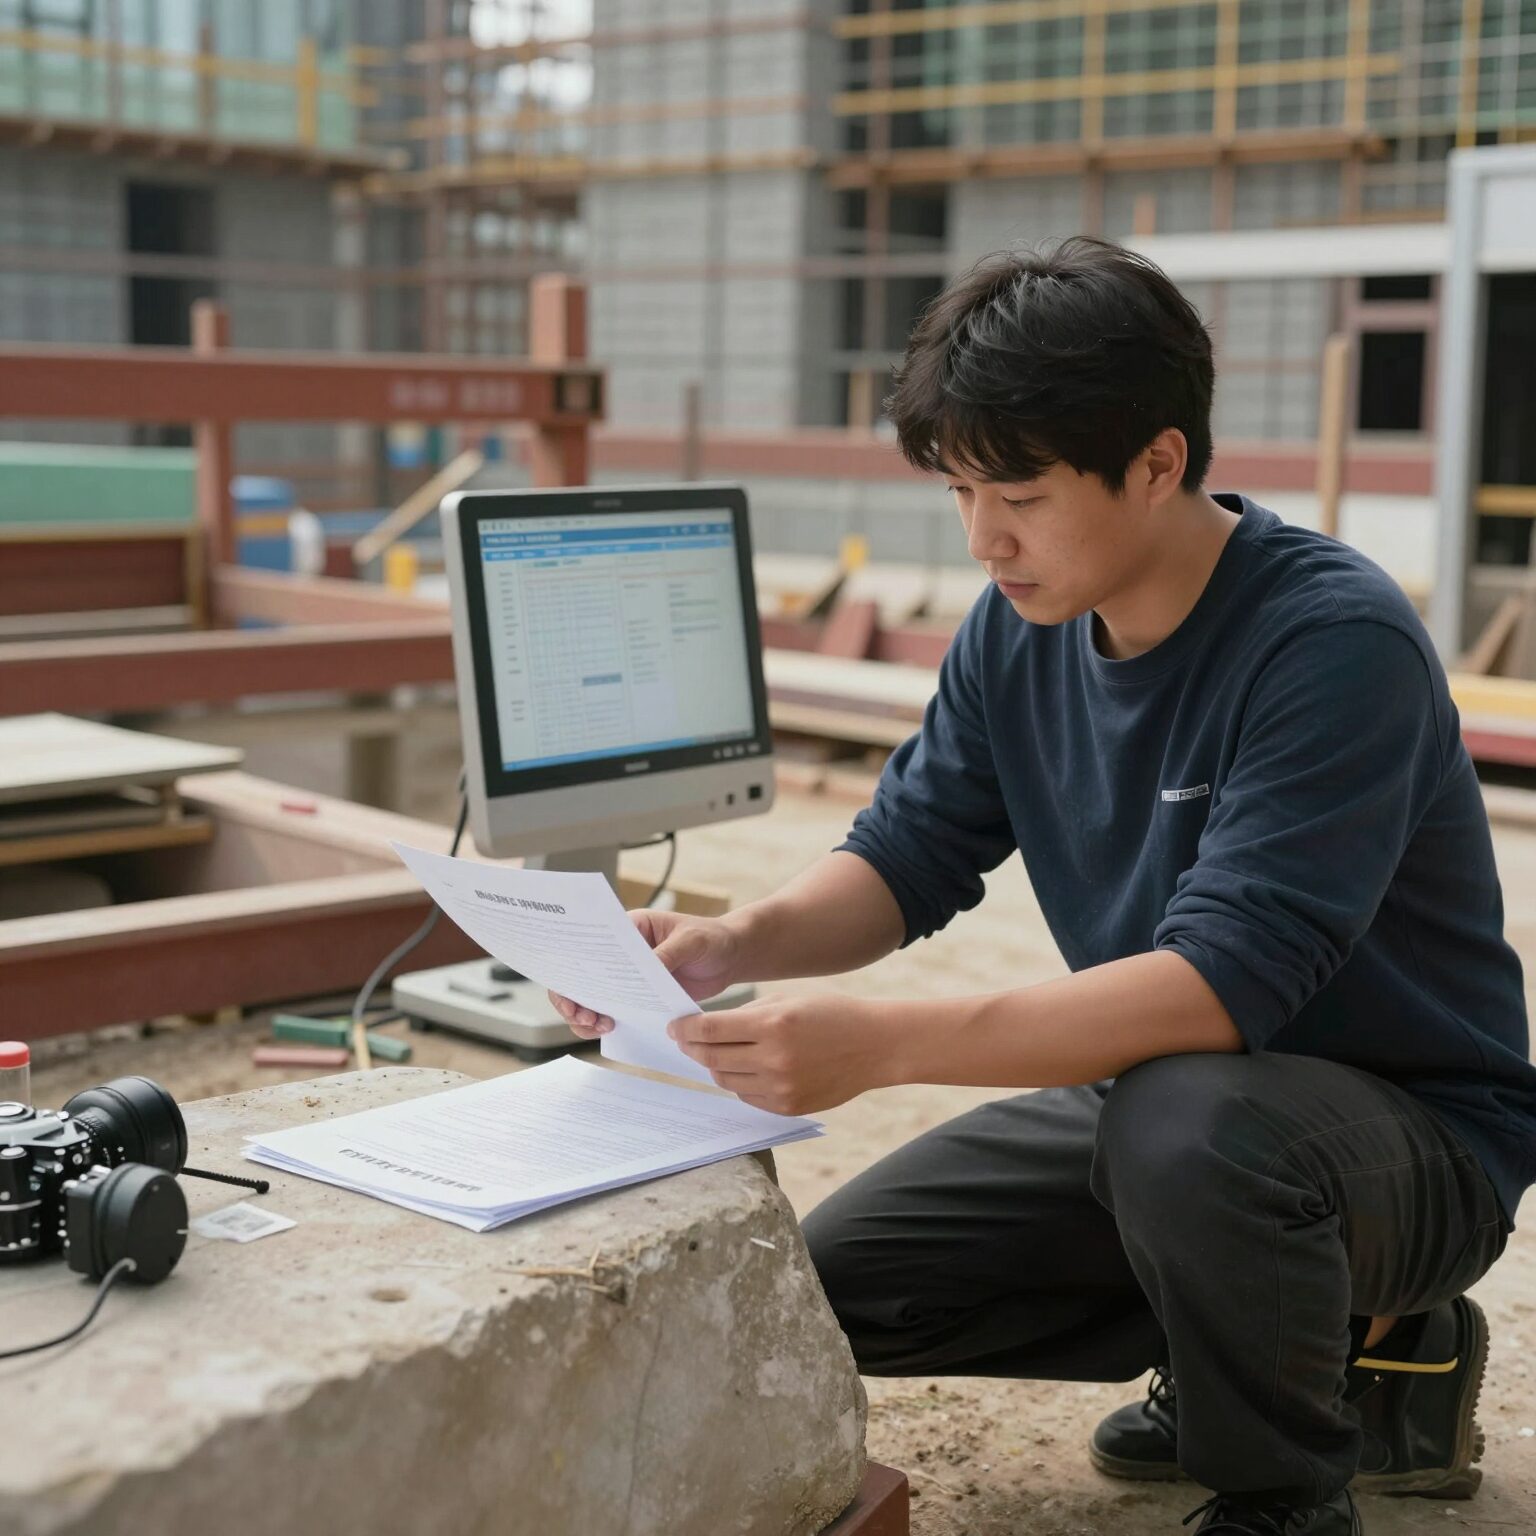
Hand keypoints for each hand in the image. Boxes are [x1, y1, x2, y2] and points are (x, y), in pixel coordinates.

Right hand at [548, 908, 744, 1038]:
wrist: (730, 957)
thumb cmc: (711, 937)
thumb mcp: (692, 941)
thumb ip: (668, 954)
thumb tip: (645, 972)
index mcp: (629, 928)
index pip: (592, 944)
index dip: (576, 966)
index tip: (575, 988)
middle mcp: (622, 953)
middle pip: (583, 974)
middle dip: (574, 997)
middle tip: (585, 1016)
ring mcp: (629, 977)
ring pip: (593, 996)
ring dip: (587, 1014)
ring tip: (598, 1026)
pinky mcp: (639, 997)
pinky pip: (616, 1011)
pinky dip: (607, 1023)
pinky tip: (610, 1030)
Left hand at [666, 993, 888, 1115]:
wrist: (875, 1045)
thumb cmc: (831, 1014)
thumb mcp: (787, 1000)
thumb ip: (747, 1015)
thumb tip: (708, 1027)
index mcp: (773, 1025)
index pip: (711, 1030)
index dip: (686, 1029)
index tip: (674, 1027)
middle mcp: (774, 1059)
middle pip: (713, 1058)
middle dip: (694, 1047)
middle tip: (685, 1040)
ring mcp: (781, 1088)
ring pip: (726, 1080)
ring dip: (714, 1066)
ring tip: (713, 1053)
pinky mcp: (788, 1107)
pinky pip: (748, 1097)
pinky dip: (739, 1083)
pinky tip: (743, 1069)